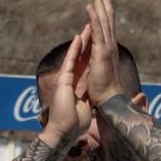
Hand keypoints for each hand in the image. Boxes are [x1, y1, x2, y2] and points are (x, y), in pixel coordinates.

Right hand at [40, 28, 92, 146]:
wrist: (62, 132)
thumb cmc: (74, 126)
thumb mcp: (87, 111)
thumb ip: (90, 103)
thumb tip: (98, 103)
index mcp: (77, 87)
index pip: (86, 68)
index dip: (91, 56)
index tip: (96, 45)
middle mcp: (71, 80)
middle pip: (82, 59)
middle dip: (87, 45)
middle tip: (92, 29)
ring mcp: (66, 79)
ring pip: (76, 56)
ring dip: (82, 42)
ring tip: (88, 27)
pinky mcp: (64, 80)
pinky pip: (71, 61)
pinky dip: (75, 50)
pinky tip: (79, 38)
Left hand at [83, 0, 129, 107]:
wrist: (110, 102)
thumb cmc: (107, 91)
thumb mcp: (102, 71)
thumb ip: (103, 60)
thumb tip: (103, 54)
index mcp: (109, 46)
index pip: (107, 21)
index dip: (105, 5)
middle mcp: (111, 43)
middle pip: (107, 14)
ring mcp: (107, 47)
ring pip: (104, 18)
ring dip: (100, 0)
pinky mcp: (102, 53)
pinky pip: (98, 31)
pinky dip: (94, 17)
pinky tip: (90, 5)